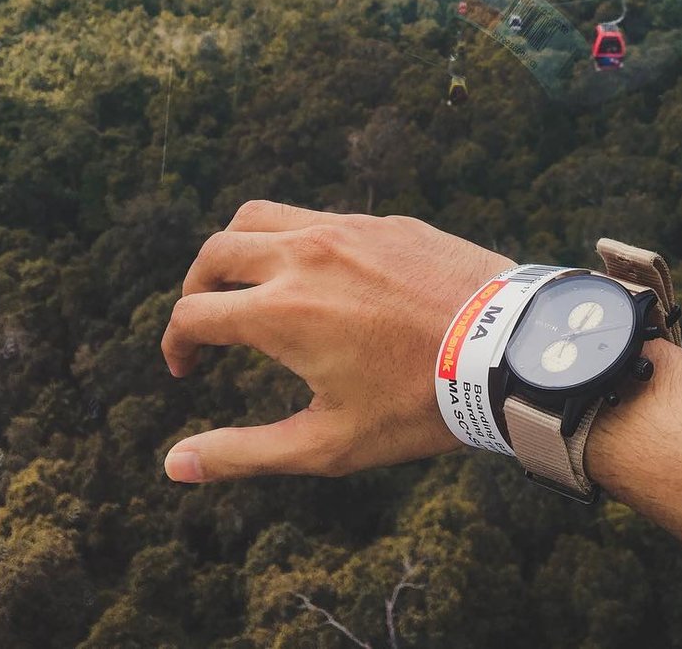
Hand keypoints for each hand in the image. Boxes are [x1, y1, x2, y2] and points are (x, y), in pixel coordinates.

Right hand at [161, 201, 513, 482]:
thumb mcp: (328, 444)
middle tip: (204, 322)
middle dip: (196, 287)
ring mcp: (345, 229)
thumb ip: (244, 453)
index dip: (176, 346)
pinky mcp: (382, 221)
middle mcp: (303, 255)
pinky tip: (315, 276)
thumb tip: (175, 464)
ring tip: (246, 285)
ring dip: (237, 249)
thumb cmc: (418, 404)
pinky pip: (316, 216)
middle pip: (216, 251)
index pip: (194, 314)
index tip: (187, 369)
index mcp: (281, 311)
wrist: (507, 349)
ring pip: (260, 216)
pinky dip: (293, 240)